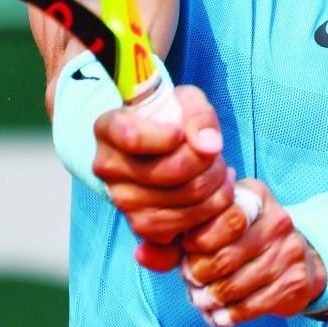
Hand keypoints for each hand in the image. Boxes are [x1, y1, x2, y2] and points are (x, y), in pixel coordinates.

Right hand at [93, 85, 235, 269]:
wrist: (158, 147)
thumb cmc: (170, 118)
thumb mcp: (185, 100)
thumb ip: (198, 114)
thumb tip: (209, 146)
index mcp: (108, 128)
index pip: (133, 137)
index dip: (169, 137)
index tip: (181, 132)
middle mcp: (108, 167)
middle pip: (171, 171)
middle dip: (207, 161)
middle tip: (216, 153)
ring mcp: (122, 201)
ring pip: (183, 201)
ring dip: (214, 186)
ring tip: (219, 171)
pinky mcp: (141, 226)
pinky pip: (184, 226)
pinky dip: (210, 211)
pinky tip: (214, 193)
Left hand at [179, 181, 327, 326]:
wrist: (302, 259)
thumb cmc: (250, 236)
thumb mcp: (228, 217)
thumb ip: (192, 227)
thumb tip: (149, 252)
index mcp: (257, 197)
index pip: (222, 218)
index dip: (197, 239)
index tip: (187, 248)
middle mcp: (277, 222)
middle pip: (224, 257)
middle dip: (197, 273)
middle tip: (189, 278)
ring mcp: (288, 254)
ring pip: (233, 286)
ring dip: (208, 298)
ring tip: (198, 298)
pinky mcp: (293, 284)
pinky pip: (249, 307)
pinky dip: (226, 315)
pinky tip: (217, 314)